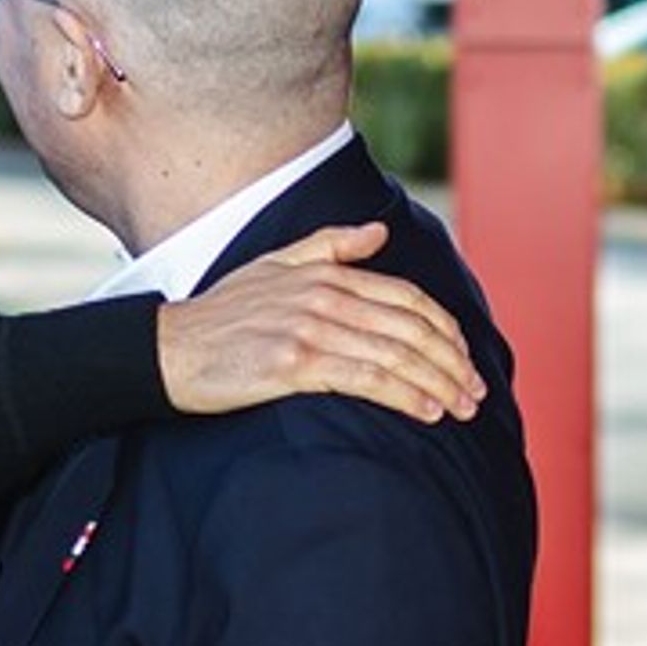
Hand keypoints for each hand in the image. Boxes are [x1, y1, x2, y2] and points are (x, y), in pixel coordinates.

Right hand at [155, 222, 484, 422]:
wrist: (171, 348)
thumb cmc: (222, 312)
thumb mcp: (275, 264)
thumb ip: (330, 245)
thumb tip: (378, 233)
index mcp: (325, 272)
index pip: (406, 297)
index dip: (444, 330)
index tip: (464, 359)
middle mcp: (323, 295)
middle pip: (410, 328)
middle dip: (452, 363)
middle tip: (475, 394)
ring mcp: (309, 328)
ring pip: (394, 355)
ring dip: (437, 384)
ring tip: (460, 408)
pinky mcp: (293, 363)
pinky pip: (365, 379)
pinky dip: (403, 395)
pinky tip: (426, 411)